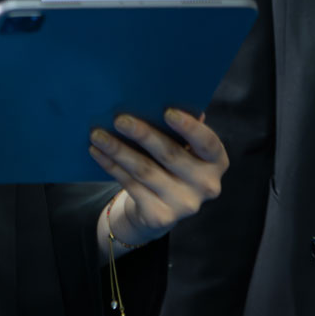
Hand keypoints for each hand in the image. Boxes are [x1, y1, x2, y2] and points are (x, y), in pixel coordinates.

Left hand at [89, 110, 227, 244]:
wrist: (159, 207)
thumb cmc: (171, 163)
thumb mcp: (182, 147)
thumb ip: (179, 127)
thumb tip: (159, 98)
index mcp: (216, 162)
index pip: (208, 143)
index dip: (190, 128)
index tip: (167, 111)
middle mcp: (207, 185)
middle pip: (170, 155)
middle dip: (143, 134)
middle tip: (119, 119)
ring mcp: (185, 204)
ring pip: (145, 171)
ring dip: (119, 150)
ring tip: (98, 134)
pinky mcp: (161, 217)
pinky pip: (131, 185)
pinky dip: (112, 166)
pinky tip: (97, 152)